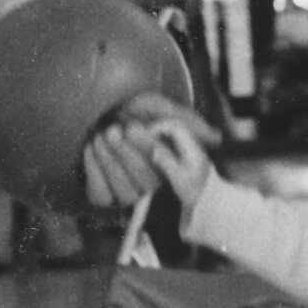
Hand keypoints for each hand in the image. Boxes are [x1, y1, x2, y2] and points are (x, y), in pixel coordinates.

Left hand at [80, 91, 217, 208]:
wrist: (102, 111)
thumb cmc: (134, 112)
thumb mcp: (160, 108)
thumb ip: (187, 122)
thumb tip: (216, 138)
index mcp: (168, 167)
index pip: (163, 164)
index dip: (148, 147)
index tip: (133, 126)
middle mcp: (150, 185)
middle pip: (145, 181)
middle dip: (127, 154)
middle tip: (114, 130)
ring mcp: (127, 193)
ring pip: (124, 191)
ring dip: (111, 162)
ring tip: (101, 135)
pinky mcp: (104, 198)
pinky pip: (101, 194)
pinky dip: (95, 170)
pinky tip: (91, 147)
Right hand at [144, 118, 211, 208]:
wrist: (211, 204)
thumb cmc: (195, 193)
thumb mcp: (178, 178)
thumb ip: (166, 162)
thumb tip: (154, 151)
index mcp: (192, 149)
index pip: (176, 127)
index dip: (160, 128)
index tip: (147, 135)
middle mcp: (194, 147)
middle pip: (176, 129)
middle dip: (160, 131)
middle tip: (146, 139)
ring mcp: (193, 152)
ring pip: (176, 137)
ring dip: (162, 138)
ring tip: (150, 147)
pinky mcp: (191, 159)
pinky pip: (177, 145)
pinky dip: (166, 146)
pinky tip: (158, 155)